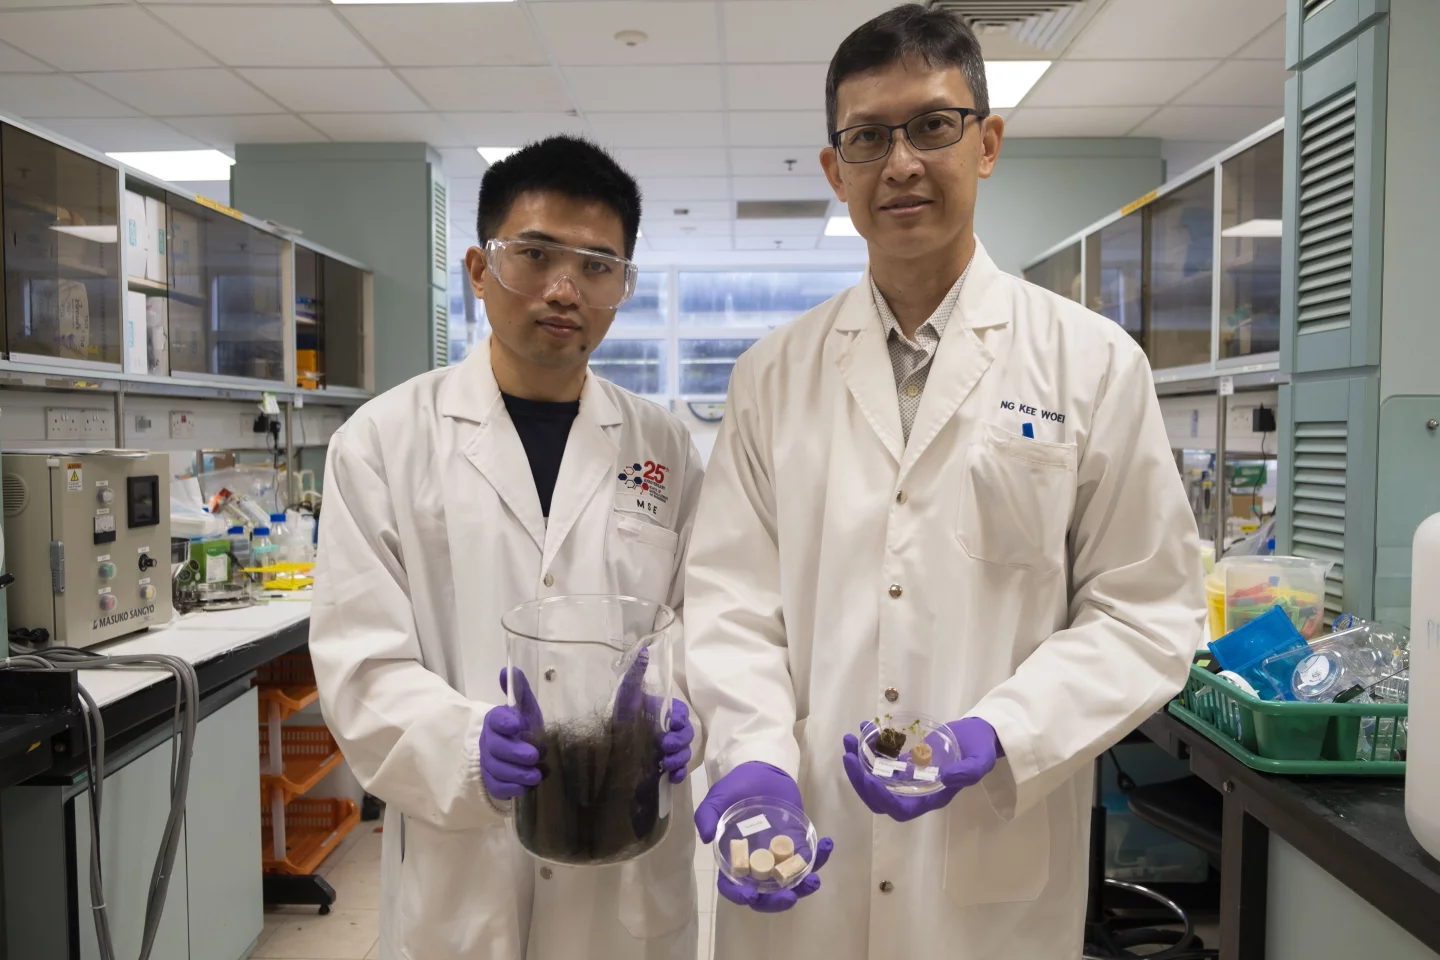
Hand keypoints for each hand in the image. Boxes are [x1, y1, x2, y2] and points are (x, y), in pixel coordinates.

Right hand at [479, 668, 543, 800]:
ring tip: (536, 774)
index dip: (504, 722)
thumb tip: (510, 668)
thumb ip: (520, 690)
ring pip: (497, 770)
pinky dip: (513, 788)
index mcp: (496, 721)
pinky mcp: (494, 783)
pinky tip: (527, 787)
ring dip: (517, 773)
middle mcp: (489, 742)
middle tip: (533, 755)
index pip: (495, 720)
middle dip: (514, 752)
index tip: (518, 724)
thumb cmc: (525, 728)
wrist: (521, 754)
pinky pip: (499, 788)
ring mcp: (489, 763)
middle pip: (495, 748)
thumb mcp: (526, 709)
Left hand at [612, 648, 693, 784]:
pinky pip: (678, 773)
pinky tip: (670, 776)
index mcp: (662, 714)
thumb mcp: (625, 695)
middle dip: (680, 741)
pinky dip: (677, 774)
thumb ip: (635, 675)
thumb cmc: (618, 718)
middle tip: (664, 745)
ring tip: (665, 763)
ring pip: (685, 754)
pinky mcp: (663, 769)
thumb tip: (643, 651)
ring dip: (679, 758)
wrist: (605, 750)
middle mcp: (668, 732)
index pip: (682, 714)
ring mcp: (667, 751)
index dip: (681, 718)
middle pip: (687, 735)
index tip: (673, 723)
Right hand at [695, 762, 833, 911]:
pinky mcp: (798, 846)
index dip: (738, 895)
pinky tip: (827, 844)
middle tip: (790, 896)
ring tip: (815, 880)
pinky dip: (821, 857)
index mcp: (734, 860)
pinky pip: (811, 859)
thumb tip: (705, 837)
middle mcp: (757, 865)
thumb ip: (706, 815)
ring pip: (791, 883)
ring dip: (804, 887)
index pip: (732, 886)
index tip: (749, 895)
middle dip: (778, 901)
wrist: (762, 771)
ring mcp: (779, 858)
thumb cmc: (736, 788)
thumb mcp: (717, 798)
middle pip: (765, 895)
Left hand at [842, 717, 1000, 821]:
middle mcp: (915, 791)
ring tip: (849, 738)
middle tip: (848, 755)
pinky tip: (864, 727)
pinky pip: (881, 759)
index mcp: (931, 798)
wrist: (980, 734)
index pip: (900, 810)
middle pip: (880, 798)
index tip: (868, 779)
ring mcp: (908, 776)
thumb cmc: (981, 749)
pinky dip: (869, 746)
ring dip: (858, 762)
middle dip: (860, 780)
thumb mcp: (980, 761)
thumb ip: (966, 773)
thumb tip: (944, 779)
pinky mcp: (904, 761)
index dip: (881, 799)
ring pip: (876, 778)